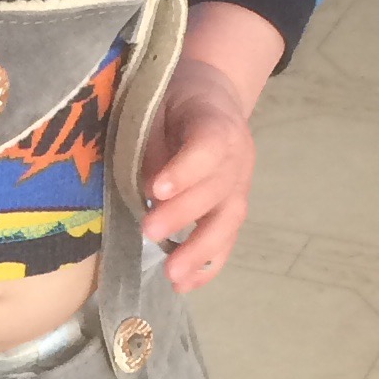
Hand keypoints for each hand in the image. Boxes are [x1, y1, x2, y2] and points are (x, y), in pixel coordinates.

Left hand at [144, 54, 257, 290]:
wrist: (212, 93)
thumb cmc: (175, 97)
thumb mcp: (157, 102)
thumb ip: (150, 141)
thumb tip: (140, 184)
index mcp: (217, 121)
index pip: (209, 147)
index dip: (186, 170)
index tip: (156, 188)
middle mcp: (237, 156)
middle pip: (216, 190)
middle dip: (182, 215)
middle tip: (148, 232)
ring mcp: (238, 185)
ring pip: (227, 220)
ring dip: (200, 251)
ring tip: (173, 276)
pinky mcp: (232, 207)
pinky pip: (227, 239)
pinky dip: (208, 265)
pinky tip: (185, 285)